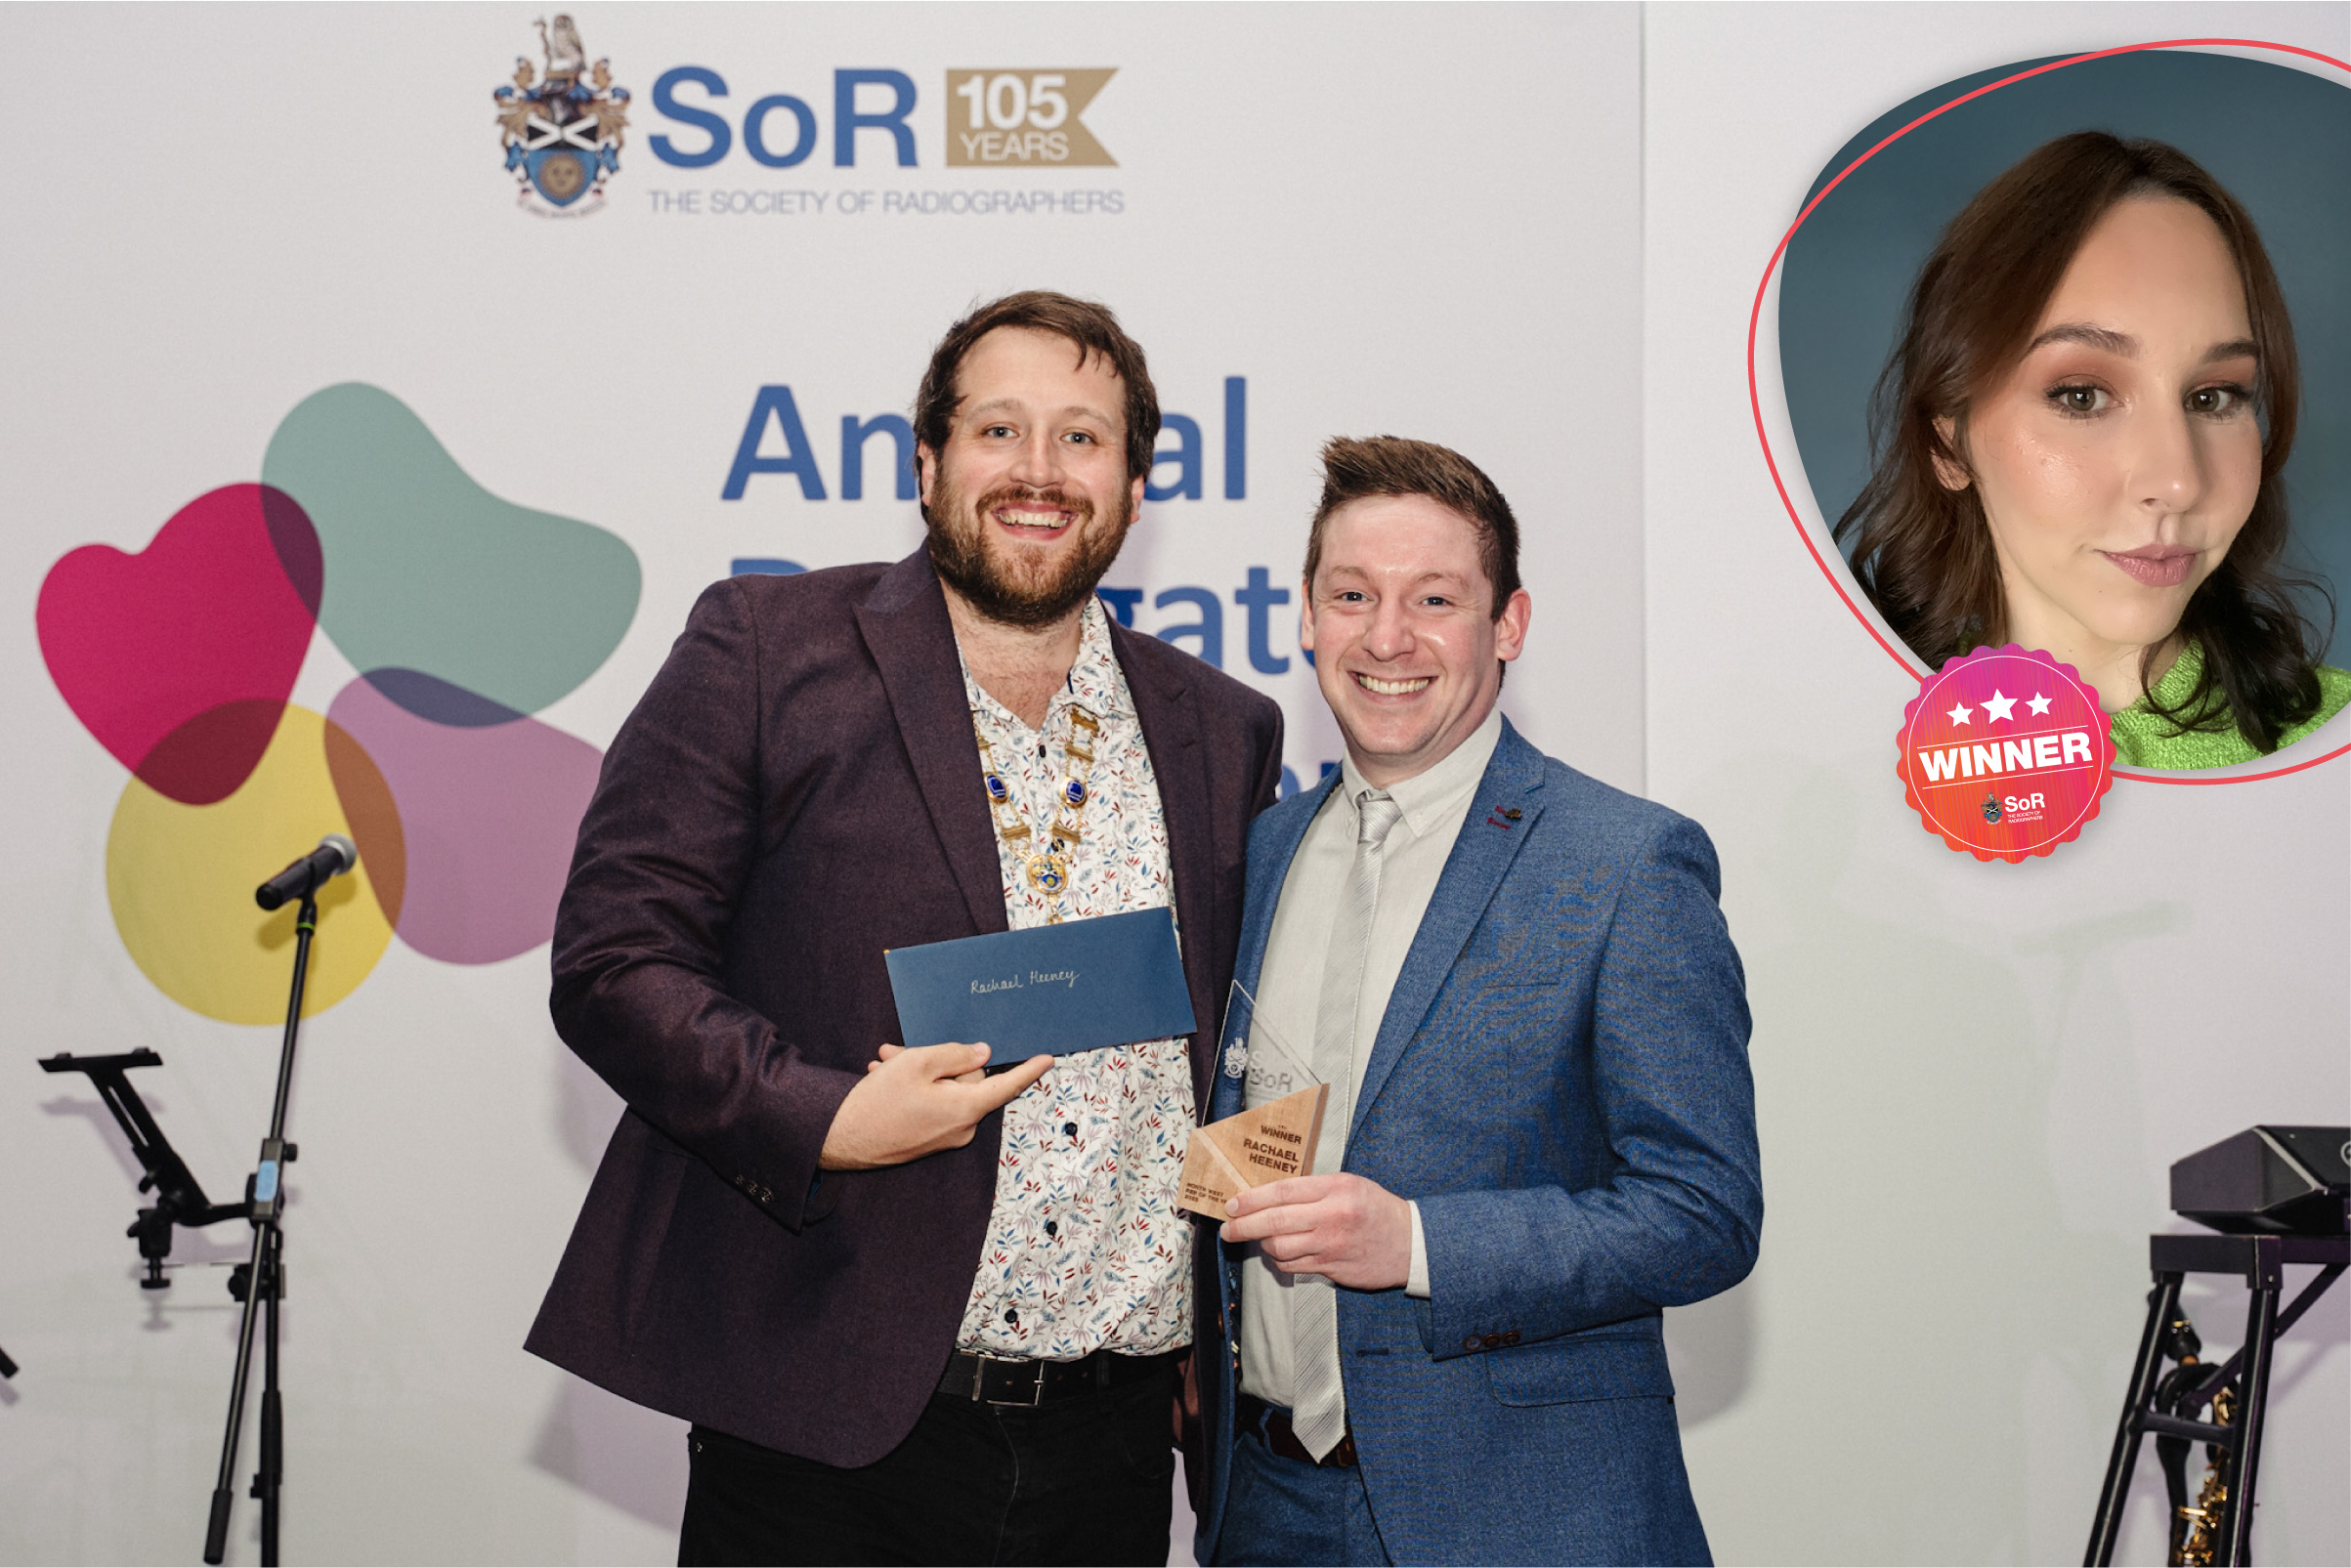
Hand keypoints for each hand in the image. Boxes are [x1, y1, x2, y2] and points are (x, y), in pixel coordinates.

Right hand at [818, 1042, 1049, 1169]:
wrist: (838, 1139)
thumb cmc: (878, 1100)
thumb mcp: (918, 1064)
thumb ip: (955, 1055)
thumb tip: (981, 1055)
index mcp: (966, 1108)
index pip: (1006, 1085)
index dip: (1027, 1070)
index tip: (1047, 1058)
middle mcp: (961, 1128)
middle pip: (964, 1081)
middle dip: (935, 1061)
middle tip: (897, 1050)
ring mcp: (944, 1138)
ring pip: (943, 1092)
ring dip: (917, 1073)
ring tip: (883, 1063)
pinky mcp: (927, 1142)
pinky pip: (931, 1107)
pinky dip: (912, 1090)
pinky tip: (884, 1079)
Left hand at [1219, 1173, 1412, 1290]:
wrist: (1410, 1242)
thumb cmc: (1376, 1209)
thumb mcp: (1349, 1185)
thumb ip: (1314, 1188)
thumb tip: (1270, 1196)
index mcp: (1335, 1189)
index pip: (1282, 1191)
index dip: (1252, 1199)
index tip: (1233, 1204)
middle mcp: (1331, 1216)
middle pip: (1274, 1222)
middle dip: (1243, 1226)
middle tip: (1228, 1228)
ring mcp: (1331, 1245)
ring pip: (1280, 1247)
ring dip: (1263, 1244)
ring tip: (1259, 1239)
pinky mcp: (1332, 1268)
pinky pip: (1293, 1266)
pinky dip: (1281, 1260)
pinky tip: (1282, 1253)